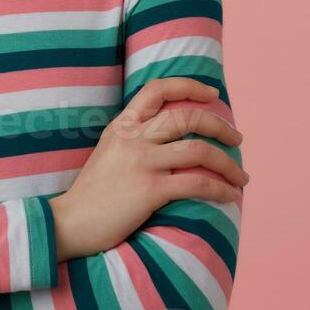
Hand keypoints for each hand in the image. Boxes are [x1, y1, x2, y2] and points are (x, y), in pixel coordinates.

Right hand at [49, 77, 246, 260]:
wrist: (68, 222)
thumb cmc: (90, 195)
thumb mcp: (107, 153)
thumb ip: (132, 140)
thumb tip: (167, 140)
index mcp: (122, 126)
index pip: (156, 89)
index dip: (188, 86)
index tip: (211, 93)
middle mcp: (133, 138)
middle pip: (187, 117)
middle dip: (220, 126)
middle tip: (237, 138)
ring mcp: (141, 162)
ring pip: (198, 150)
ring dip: (227, 163)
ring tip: (241, 176)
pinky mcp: (150, 190)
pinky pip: (196, 183)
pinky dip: (220, 189)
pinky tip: (229, 196)